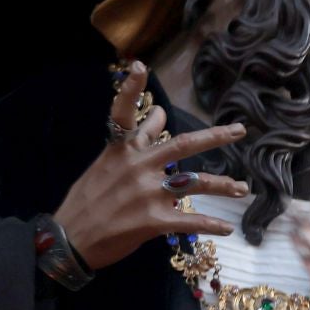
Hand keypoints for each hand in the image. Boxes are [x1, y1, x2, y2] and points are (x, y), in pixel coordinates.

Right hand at [52, 61, 250, 270]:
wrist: (67, 243)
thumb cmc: (87, 202)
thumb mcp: (105, 164)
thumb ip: (136, 139)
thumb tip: (162, 111)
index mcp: (123, 151)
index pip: (126, 115)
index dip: (131, 90)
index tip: (138, 66)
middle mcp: (138, 166)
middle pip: (184, 145)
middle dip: (215, 136)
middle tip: (240, 130)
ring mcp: (147, 194)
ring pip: (196, 182)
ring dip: (223, 185)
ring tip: (242, 188)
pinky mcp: (153, 221)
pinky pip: (189, 220)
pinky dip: (210, 224)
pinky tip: (226, 227)